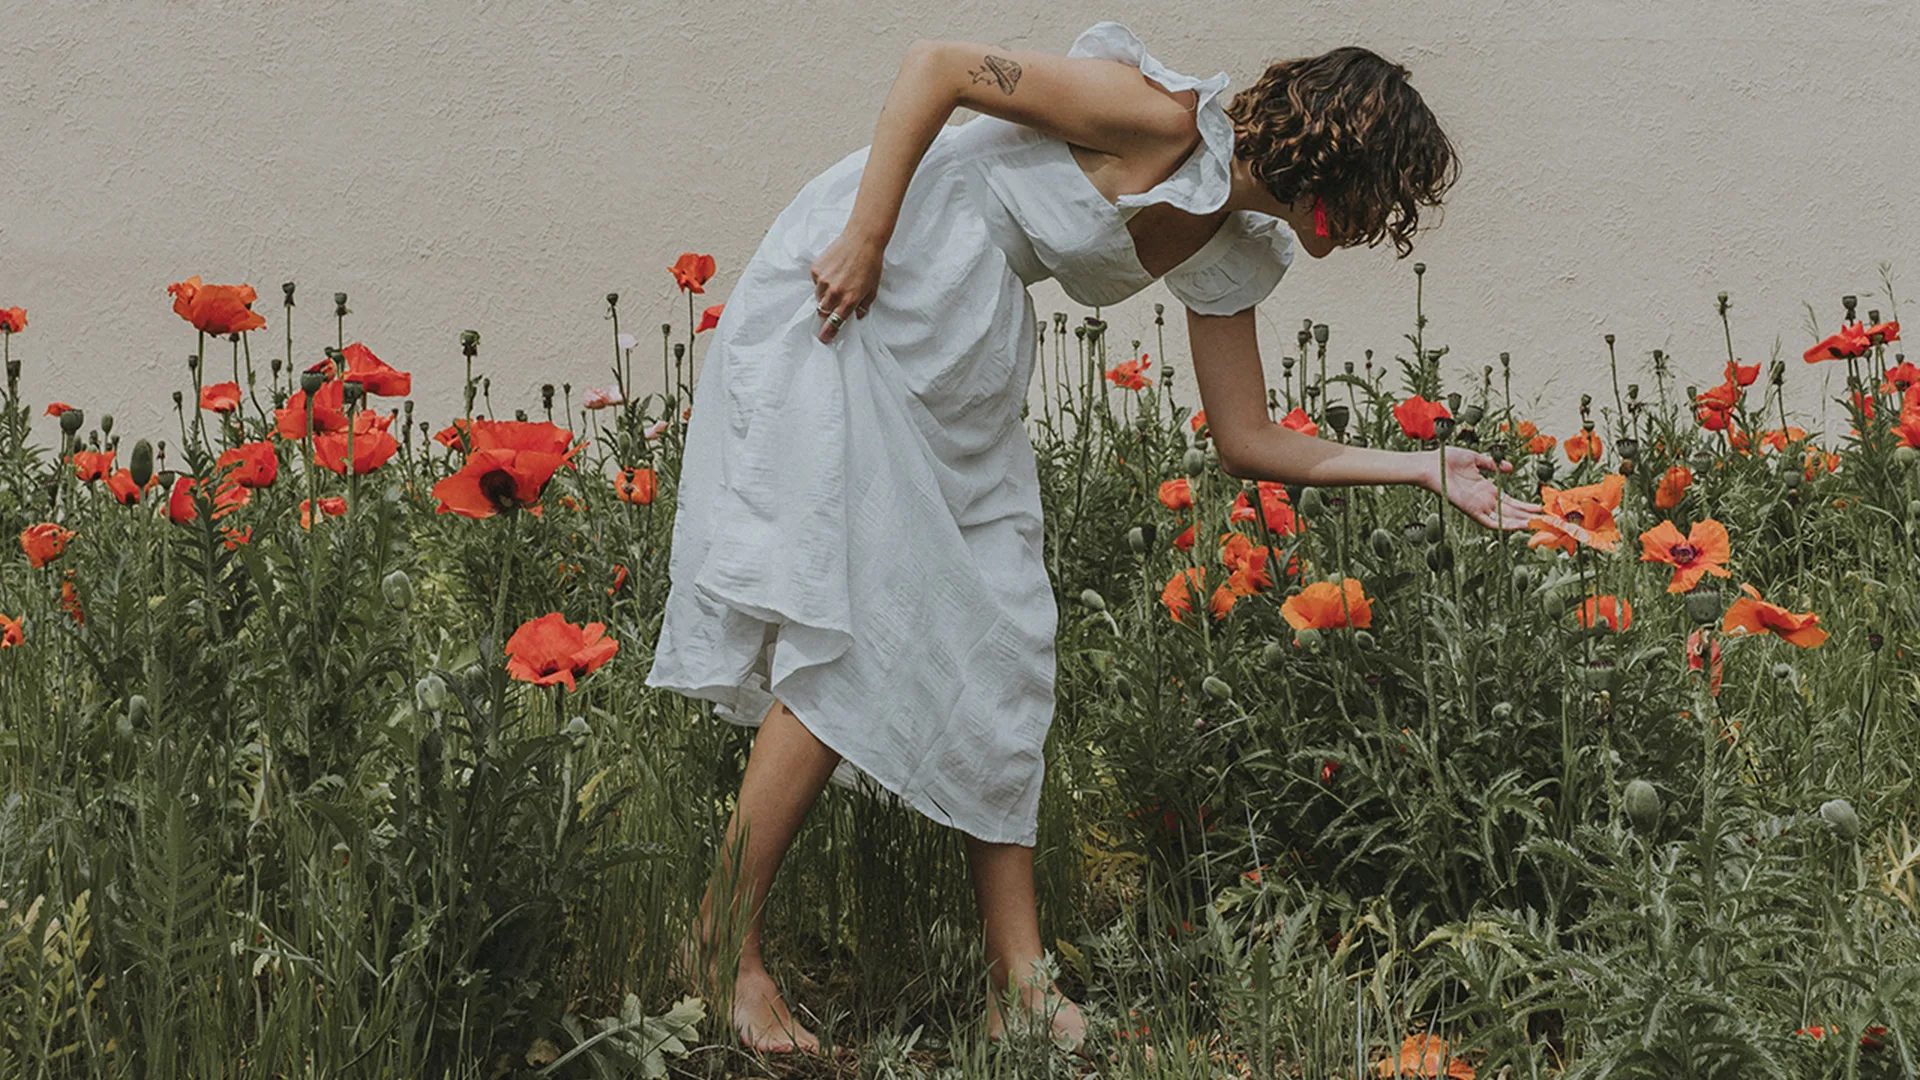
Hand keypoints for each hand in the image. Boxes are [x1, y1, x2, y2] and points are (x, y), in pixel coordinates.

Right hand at [810, 228, 884, 342]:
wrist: (862, 240)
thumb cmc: (870, 264)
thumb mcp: (872, 288)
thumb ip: (864, 305)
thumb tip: (857, 316)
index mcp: (850, 299)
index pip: (835, 323)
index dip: (828, 333)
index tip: (824, 338)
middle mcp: (835, 292)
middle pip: (823, 311)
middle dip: (827, 312)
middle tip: (833, 304)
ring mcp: (824, 280)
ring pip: (818, 296)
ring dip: (825, 295)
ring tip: (837, 282)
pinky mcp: (817, 269)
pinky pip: (816, 281)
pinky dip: (822, 280)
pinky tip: (834, 270)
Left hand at [1422, 446, 1542, 529]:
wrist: (1429, 464)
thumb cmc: (1446, 460)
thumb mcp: (1476, 459)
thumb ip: (1492, 464)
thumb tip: (1509, 468)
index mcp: (1486, 489)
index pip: (1510, 501)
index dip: (1526, 505)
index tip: (1541, 507)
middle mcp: (1484, 500)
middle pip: (1511, 512)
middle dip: (1528, 517)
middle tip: (1547, 520)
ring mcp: (1478, 506)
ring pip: (1504, 520)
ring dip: (1520, 523)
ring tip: (1537, 526)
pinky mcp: (1470, 510)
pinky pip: (1489, 522)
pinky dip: (1504, 525)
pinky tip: (1518, 527)